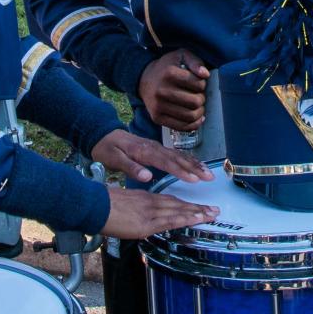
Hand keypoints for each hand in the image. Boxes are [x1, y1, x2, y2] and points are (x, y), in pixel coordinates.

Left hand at [91, 128, 214, 185]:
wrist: (103, 134)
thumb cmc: (107, 149)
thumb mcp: (114, 159)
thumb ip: (131, 167)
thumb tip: (147, 177)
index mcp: (144, 151)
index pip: (166, 162)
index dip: (181, 171)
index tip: (194, 179)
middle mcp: (154, 148)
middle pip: (177, 158)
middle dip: (194, 168)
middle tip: (209, 177)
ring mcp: (157, 147)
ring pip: (179, 155)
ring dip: (194, 164)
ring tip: (208, 173)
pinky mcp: (157, 149)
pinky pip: (175, 154)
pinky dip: (188, 159)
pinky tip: (196, 165)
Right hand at [100, 185, 219, 238]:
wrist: (93, 205)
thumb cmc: (101, 206)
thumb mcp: (121, 205)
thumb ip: (133, 209)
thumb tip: (137, 215)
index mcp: (143, 199)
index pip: (169, 201)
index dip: (184, 205)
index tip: (197, 207)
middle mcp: (150, 203)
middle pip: (178, 205)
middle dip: (197, 208)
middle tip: (214, 210)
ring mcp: (150, 212)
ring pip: (178, 211)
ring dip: (197, 213)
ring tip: (212, 214)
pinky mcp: (147, 222)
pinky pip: (171, 220)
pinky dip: (186, 218)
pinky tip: (196, 218)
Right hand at [137, 49, 208, 131]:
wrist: (144, 79)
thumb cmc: (167, 67)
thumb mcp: (181, 56)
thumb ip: (195, 61)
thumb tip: (205, 75)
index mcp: (169, 73)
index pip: (198, 84)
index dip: (202, 84)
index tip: (198, 83)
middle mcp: (162, 91)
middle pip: (195, 102)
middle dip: (201, 98)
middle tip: (198, 95)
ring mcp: (158, 106)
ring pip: (190, 116)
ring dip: (199, 112)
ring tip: (197, 106)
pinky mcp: (157, 118)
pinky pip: (181, 127)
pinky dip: (193, 124)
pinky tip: (196, 117)